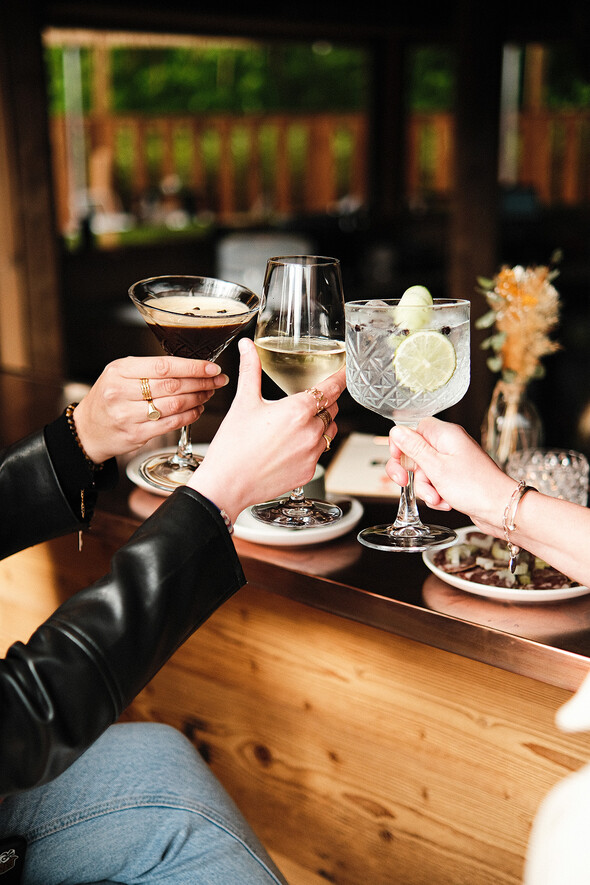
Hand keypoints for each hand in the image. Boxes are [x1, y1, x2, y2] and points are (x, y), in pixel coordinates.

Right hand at [73, 356, 228, 463]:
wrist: (87, 430)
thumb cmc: (109, 398)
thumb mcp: (120, 374)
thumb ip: (150, 369)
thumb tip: (191, 366)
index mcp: (120, 371)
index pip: (163, 366)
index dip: (192, 367)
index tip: (212, 367)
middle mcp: (122, 392)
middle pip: (172, 385)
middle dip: (201, 382)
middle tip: (217, 380)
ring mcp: (128, 416)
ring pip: (174, 405)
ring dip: (198, 399)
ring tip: (208, 393)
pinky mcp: (135, 435)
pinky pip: (170, 424)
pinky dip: (189, 416)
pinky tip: (197, 409)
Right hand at [189, 338, 345, 521]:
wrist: (227, 484)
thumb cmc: (233, 446)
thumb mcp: (243, 402)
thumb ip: (251, 369)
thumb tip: (247, 346)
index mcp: (298, 410)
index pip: (331, 388)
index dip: (341, 377)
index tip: (346, 371)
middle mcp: (311, 431)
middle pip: (331, 409)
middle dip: (322, 402)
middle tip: (304, 402)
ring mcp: (312, 454)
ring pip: (328, 431)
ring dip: (319, 424)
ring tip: (294, 426)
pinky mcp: (309, 471)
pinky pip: (320, 452)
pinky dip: (311, 445)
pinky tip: (289, 446)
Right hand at [386, 417, 515, 534]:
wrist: (502, 509)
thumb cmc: (476, 487)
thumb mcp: (436, 468)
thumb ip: (413, 448)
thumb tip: (396, 431)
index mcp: (445, 434)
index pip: (412, 430)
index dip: (401, 446)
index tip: (399, 463)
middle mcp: (450, 444)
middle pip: (416, 453)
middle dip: (413, 473)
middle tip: (407, 483)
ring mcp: (454, 461)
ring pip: (425, 472)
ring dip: (426, 488)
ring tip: (438, 498)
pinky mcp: (457, 477)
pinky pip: (436, 483)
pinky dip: (437, 494)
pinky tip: (446, 502)